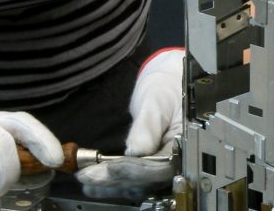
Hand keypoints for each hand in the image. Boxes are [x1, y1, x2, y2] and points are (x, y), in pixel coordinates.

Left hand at [76, 48, 183, 198]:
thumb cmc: (165, 90)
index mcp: (186, 145)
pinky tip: (95, 183)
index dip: (135, 171)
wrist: (164, 88)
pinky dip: (114, 181)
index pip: (161, 167)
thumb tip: (138, 150)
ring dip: (112, 184)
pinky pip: (134, 180)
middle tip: (89, 176)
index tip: (111, 169)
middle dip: (118, 179)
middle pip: (148, 180)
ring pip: (139, 184)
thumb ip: (148, 125)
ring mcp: (164, 167)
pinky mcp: (151, 168)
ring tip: (87, 180)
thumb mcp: (157, 100)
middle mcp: (177, 161)